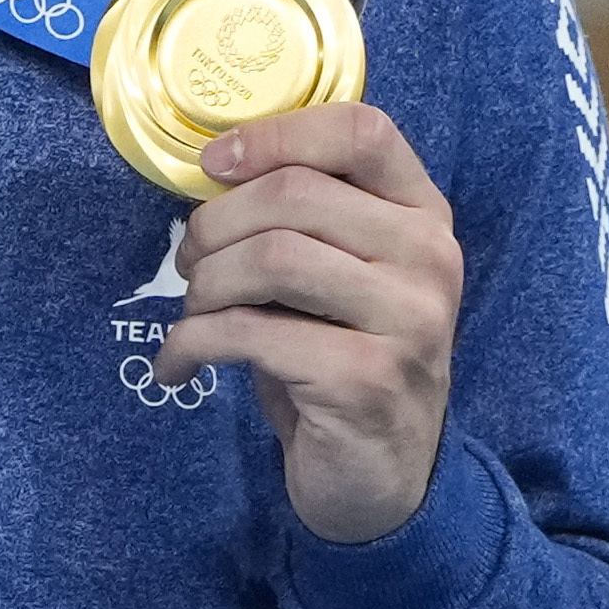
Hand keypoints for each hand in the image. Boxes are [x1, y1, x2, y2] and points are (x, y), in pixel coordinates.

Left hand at [150, 101, 461, 543]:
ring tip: (191, 313)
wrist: (381, 478)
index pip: (361, 130)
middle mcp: (429, 258)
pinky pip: (250, 334)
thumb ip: (305, 218)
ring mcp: (407, 320)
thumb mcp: (340, 275)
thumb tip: (211, 171)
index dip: (275, 135)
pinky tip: (179, 365)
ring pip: (270, 257)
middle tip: (186, 264)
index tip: (213, 164)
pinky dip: (193, 344)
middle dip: (214, 225)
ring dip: (204, 285)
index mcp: (423, 215)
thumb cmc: (343, 359)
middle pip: (294, 194)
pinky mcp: (365, 379)